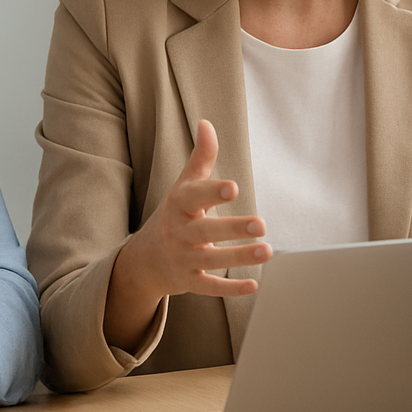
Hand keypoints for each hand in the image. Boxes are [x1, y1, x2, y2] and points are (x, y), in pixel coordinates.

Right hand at [119, 119, 270, 300]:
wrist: (145, 258)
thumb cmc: (175, 214)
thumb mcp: (184, 186)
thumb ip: (200, 157)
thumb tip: (207, 123)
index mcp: (179, 205)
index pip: (194, 197)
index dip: (212, 192)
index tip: (233, 187)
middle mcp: (179, 232)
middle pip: (206, 231)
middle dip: (232, 228)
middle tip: (262, 224)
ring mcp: (183, 258)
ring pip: (211, 260)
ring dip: (239, 256)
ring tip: (267, 250)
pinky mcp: (189, 281)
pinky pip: (209, 287)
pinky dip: (230, 288)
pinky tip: (253, 285)